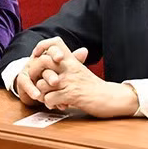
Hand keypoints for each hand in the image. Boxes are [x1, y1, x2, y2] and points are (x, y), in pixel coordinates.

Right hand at [10, 37, 70, 103]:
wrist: (34, 88)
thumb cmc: (51, 76)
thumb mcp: (63, 69)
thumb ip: (73, 60)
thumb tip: (84, 50)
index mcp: (48, 54)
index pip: (51, 48)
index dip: (55, 52)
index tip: (60, 57)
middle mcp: (37, 59)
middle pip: (44, 60)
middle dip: (52, 68)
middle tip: (58, 78)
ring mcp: (29, 68)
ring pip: (35, 71)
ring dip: (45, 78)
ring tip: (54, 85)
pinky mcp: (22, 79)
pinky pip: (25, 83)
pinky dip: (32, 90)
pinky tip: (38, 95)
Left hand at [22, 45, 137, 116]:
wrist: (112, 98)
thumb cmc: (96, 87)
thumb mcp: (81, 71)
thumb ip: (69, 66)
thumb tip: (56, 61)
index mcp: (73, 60)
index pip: (55, 43)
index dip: (43, 47)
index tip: (37, 56)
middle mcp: (70, 68)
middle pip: (42, 63)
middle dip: (35, 75)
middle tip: (38, 84)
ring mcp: (70, 81)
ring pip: (42, 84)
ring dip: (42, 94)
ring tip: (48, 98)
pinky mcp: (71, 95)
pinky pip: (49, 98)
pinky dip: (50, 104)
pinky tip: (56, 105)